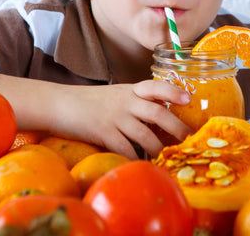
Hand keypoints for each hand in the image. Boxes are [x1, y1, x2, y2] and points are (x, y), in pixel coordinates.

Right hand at [52, 80, 192, 158]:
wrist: (61, 103)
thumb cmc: (91, 101)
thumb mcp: (116, 94)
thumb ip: (136, 102)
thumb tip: (160, 118)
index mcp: (130, 90)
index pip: (155, 86)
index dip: (173, 91)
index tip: (188, 98)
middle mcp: (125, 101)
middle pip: (157, 113)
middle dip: (176, 127)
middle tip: (188, 140)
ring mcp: (115, 117)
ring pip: (145, 135)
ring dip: (158, 149)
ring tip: (166, 157)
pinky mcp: (103, 132)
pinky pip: (125, 149)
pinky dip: (136, 158)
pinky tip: (141, 164)